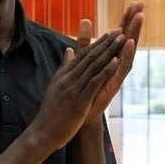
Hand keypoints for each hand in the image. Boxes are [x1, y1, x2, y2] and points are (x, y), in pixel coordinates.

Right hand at [31, 31, 125, 150]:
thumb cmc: (50, 113)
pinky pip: (94, 81)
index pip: (83, 55)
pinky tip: (116, 61)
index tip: (110, 33)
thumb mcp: (56, 86)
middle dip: (106, 42)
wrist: (43, 133)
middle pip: (90, 56)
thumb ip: (63, 68)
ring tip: (121, 39)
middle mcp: (68, 78)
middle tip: (120, 30)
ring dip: (109, 51)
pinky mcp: (79, 100)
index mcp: (64, 75)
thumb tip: (68, 51)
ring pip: (94, 65)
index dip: (98, 43)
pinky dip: (106, 70)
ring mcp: (73, 88)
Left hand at [75, 2, 144, 123]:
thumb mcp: (84, 59)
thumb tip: (84, 20)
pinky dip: (126, 54)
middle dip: (134, 21)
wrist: (81, 113)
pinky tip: (128, 42)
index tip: (134, 3)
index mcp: (111, 56)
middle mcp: (117, 62)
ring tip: (140, 17)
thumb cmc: (85, 87)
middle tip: (142, 4)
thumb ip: (85, 41)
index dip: (126, 19)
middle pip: (128, 38)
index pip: (120, 34)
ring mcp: (117, 72)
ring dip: (134, 33)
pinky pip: (122, 67)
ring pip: (128, 50)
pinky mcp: (114, 83)